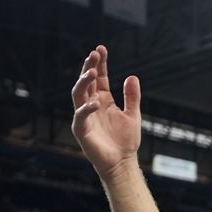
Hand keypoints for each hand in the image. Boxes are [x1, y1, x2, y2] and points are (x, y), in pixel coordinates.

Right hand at [70, 45, 141, 181]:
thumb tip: (132, 76)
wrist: (122, 163)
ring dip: (83, 82)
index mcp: (103, 100)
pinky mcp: (81, 130)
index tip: (101, 49)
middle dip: (88, 67)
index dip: (100, 64)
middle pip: (86, 82)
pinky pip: (80, 116)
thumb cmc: (126, 140)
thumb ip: (132, 96)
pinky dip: (86, 109)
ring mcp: (85, 116)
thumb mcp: (133, 115)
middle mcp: (92, 105)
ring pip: (78, 94)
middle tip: (94, 54)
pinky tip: (95, 102)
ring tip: (91, 71)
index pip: (99, 78)